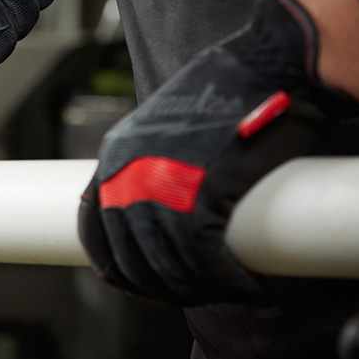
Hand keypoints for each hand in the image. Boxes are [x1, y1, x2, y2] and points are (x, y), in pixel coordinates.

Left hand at [78, 0, 358, 304]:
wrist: (266, 65)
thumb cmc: (224, 93)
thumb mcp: (163, 126)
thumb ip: (152, 164)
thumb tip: (162, 208)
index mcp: (114, 157)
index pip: (92, 228)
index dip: (111, 265)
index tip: (130, 283)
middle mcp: (128, 174)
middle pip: (129, 256)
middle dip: (159, 286)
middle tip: (191, 293)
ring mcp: (161, 183)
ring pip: (166, 262)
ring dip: (196, 289)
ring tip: (225, 291)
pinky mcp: (203, 189)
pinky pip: (203, 255)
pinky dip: (224, 280)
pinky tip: (242, 287)